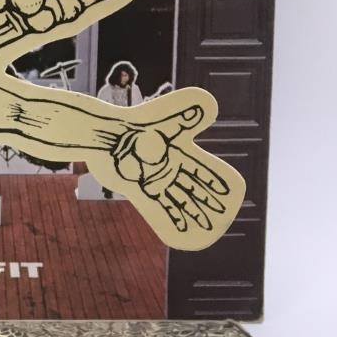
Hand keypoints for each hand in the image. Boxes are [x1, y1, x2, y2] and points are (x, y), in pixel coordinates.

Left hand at [110, 107, 231, 232]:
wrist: (108, 139)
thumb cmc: (133, 127)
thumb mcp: (161, 124)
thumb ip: (183, 119)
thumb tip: (205, 107)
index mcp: (178, 154)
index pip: (201, 170)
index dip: (213, 180)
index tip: (228, 191)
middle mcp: (170, 170)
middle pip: (193, 188)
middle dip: (208, 201)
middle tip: (223, 214)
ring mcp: (157, 180)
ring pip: (180, 200)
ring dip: (194, 213)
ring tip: (208, 226)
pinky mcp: (144, 189)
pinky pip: (160, 206)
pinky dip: (172, 218)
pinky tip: (181, 229)